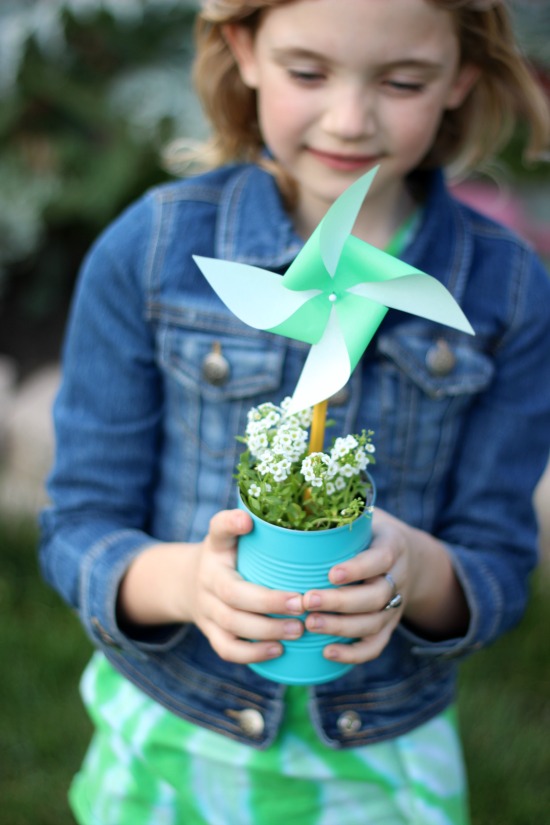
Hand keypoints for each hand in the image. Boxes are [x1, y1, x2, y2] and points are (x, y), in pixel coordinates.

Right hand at [117, 509, 305, 664]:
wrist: (189, 583)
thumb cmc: (228, 556)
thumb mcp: (233, 534)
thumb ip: (254, 524)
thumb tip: (285, 511)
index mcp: (216, 548)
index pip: (218, 530)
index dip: (231, 524)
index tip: (248, 521)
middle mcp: (207, 578)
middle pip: (233, 593)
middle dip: (268, 601)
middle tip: (302, 603)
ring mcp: (206, 608)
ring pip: (232, 624)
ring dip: (266, 630)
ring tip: (298, 630)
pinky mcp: (209, 632)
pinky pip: (226, 648)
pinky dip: (251, 654)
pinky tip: (278, 651)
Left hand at [302, 507, 467, 664]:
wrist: (410, 558)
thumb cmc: (369, 532)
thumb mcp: (362, 514)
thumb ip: (335, 509)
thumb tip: (290, 495)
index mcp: (392, 545)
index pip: (380, 559)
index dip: (357, 568)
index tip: (330, 573)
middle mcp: (397, 577)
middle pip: (376, 596)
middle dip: (341, 602)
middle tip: (306, 601)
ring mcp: (395, 605)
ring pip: (374, 623)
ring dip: (342, 628)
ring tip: (310, 625)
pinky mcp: (389, 626)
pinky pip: (376, 646)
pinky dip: (354, 654)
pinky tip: (327, 653)